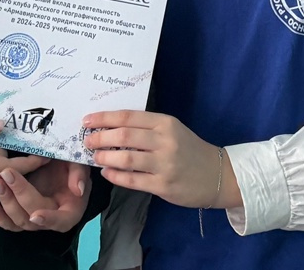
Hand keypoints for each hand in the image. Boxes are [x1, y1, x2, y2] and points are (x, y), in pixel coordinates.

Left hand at [0, 159, 89, 231]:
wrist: (56, 157)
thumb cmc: (70, 160)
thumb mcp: (79, 161)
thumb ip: (79, 173)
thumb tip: (77, 190)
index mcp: (71, 209)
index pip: (61, 221)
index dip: (49, 220)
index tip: (35, 215)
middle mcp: (52, 218)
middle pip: (34, 217)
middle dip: (19, 196)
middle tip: (6, 174)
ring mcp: (35, 217)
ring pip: (19, 221)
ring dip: (6, 203)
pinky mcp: (21, 212)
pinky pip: (8, 221)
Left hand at [81, 110, 239, 209]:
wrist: (216, 175)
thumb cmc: (189, 149)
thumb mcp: (171, 130)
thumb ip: (146, 128)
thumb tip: (111, 127)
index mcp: (165, 123)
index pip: (128, 116)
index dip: (104, 118)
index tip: (87, 120)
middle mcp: (164, 141)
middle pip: (125, 135)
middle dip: (100, 137)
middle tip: (87, 140)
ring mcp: (164, 164)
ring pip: (127, 157)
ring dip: (106, 156)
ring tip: (95, 156)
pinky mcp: (163, 186)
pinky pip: (133, 180)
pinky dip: (116, 175)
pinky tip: (107, 172)